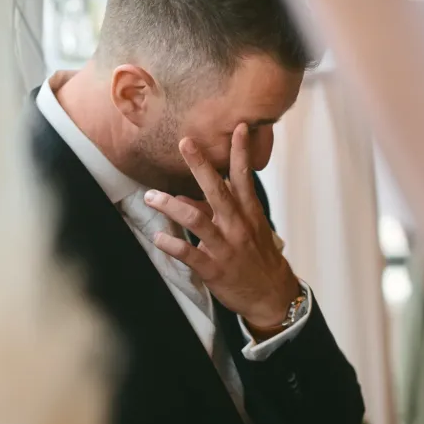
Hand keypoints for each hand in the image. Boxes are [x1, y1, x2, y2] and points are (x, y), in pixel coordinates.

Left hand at [143, 124, 300, 329]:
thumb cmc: (257, 258)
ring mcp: (226, 246)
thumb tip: (185, 198)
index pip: (244, 176)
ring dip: (172, 206)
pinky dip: (172, 245)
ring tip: (151, 197)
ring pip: (197, 221)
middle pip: (217, 190)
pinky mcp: (214, 268)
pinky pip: (190, 255)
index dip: (241, 152)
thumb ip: (217, 211)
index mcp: (248, 213)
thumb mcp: (246, 229)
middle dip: (201, 166)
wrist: (272, 295)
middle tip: (185, 143)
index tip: (238, 128)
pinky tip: (157, 237)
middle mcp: (237, 225)